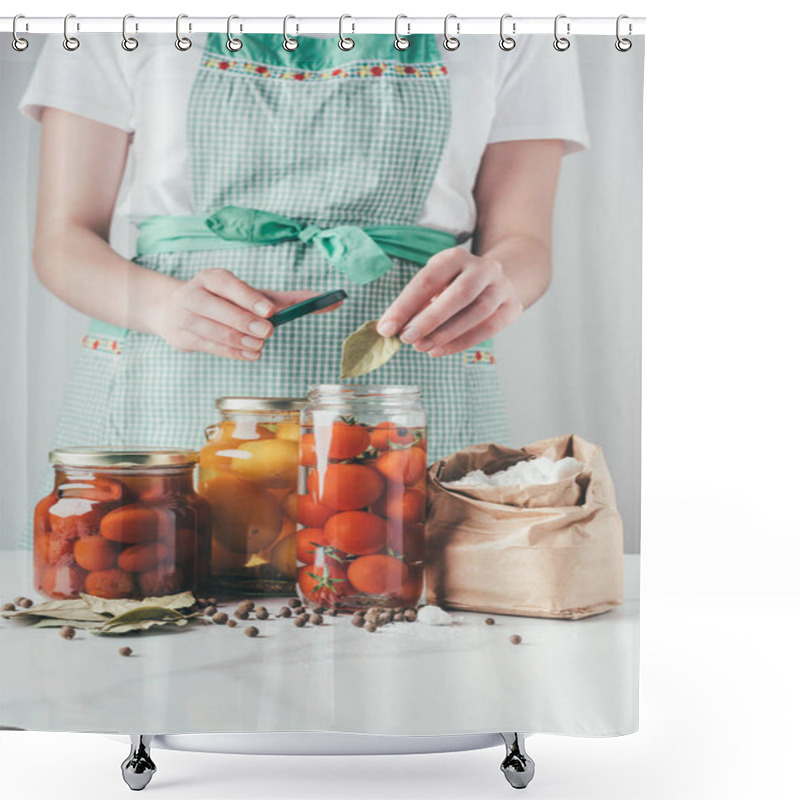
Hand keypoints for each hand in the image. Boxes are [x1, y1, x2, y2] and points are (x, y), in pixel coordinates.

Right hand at [151, 269, 339, 359]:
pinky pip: (211, 347)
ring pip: (217, 332)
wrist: (172, 309)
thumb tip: (333, 302)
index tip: (269, 311)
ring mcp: (185, 316)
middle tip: (266, 333)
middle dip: (246, 323)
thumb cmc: (226, 301)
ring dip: (241, 342)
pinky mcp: (182, 338)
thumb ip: (289, 300)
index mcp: (213, 278)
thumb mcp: (254, 296)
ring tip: (259, 346)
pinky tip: (250, 353)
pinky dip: (233, 353)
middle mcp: (195, 293)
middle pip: (222, 311)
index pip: (229, 285)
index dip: (249, 298)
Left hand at [376, 249, 522, 355]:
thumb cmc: (454, 286)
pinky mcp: (512, 306)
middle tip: (407, 338)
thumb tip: (389, 329)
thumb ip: (415, 305)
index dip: (405, 305)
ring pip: (477, 312)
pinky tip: (440, 351)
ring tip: (422, 348)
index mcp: (455, 257)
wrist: (497, 281)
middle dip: (430, 319)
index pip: (428, 279)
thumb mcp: (435, 286)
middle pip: (458, 294)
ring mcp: (501, 287)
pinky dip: (462, 342)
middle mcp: (482, 268)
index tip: (386, 327)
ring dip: (446, 334)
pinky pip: (490, 328)